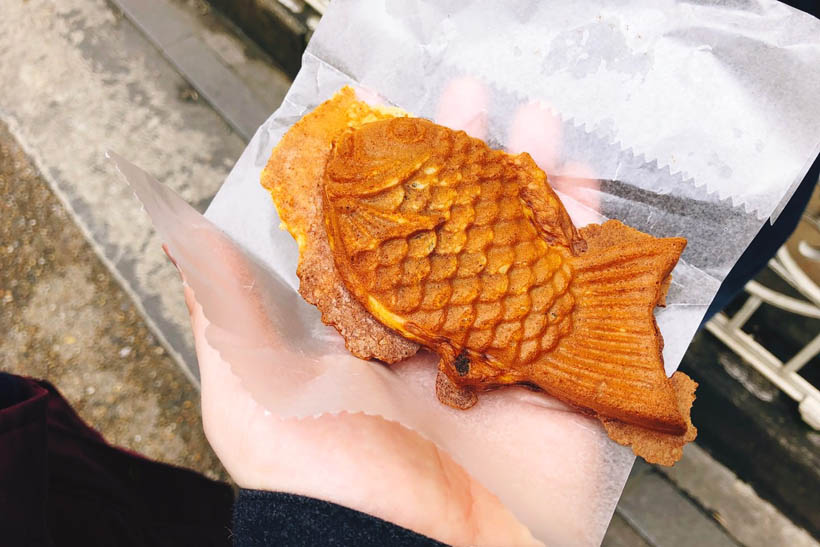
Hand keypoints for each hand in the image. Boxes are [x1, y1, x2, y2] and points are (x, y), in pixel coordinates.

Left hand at [167, 78, 604, 545]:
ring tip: (541, 123)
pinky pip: (584, 302)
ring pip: (524, 248)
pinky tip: (591, 195)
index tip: (398, 110)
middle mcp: (435, 327)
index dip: (392, 165)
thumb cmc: (321, 478)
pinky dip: (594, 248)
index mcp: (370, 323)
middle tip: (473, 99)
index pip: (385, 225)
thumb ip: (225, 308)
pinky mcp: (560, 378)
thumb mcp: (252, 386)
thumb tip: (183, 235)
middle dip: (470, 157)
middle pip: (459, 225)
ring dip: (537, 183)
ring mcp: (500, 348)